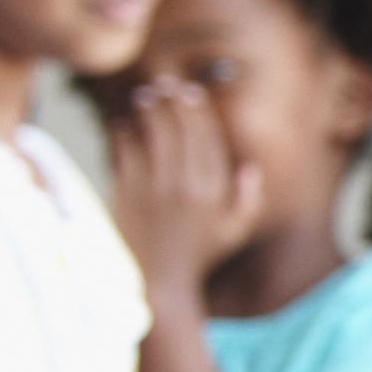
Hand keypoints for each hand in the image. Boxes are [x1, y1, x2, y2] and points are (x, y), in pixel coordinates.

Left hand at [104, 77, 263, 302]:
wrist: (158, 285)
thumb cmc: (197, 257)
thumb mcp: (233, 232)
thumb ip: (248, 199)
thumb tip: (250, 168)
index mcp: (215, 190)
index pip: (208, 137)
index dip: (198, 110)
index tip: (189, 93)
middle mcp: (188, 184)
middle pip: (180, 128)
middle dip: (171, 101)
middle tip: (162, 86)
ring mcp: (156, 187)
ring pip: (152, 133)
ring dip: (146, 110)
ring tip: (142, 97)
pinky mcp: (127, 193)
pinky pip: (125, 151)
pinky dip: (122, 133)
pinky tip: (121, 125)